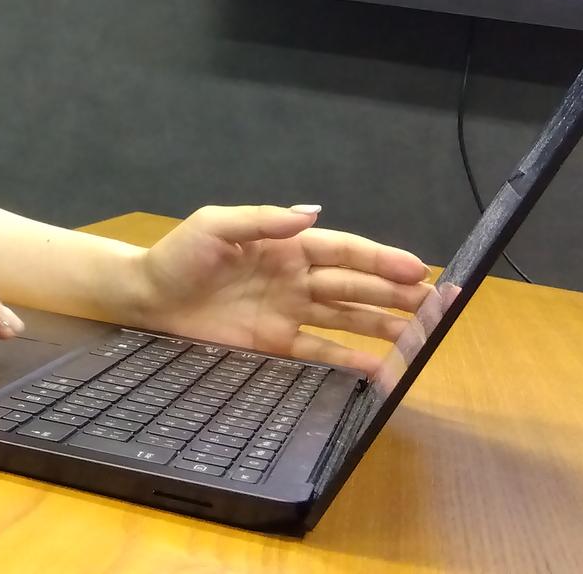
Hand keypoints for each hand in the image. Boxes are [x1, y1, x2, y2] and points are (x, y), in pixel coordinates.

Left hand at [125, 205, 432, 373]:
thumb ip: (263, 220)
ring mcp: (289, 313)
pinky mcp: (276, 345)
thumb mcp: (215, 226)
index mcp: (286, 246)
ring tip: (421, 336)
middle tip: (436, 305)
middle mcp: (295, 278)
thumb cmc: (178, 256)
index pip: (343, 250)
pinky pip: (321, 353)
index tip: (417, 269)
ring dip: (384, 326)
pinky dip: (351, 362)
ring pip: (348, 318)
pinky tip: (380, 370)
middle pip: (355, 285)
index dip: (381, 259)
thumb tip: (311, 211)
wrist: (146, 300)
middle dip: (396, 293)